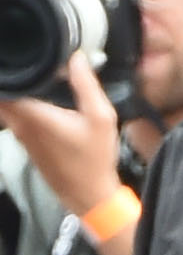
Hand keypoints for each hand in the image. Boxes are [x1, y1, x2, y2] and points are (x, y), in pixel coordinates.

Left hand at [0, 52, 120, 216]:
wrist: (91, 198)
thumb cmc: (95, 161)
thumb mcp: (101, 119)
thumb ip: (87, 85)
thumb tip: (77, 58)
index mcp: (33, 115)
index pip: (5, 85)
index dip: (7, 69)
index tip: (15, 56)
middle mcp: (20, 125)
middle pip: (4, 94)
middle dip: (10, 79)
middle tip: (24, 64)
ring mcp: (21, 138)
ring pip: (6, 107)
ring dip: (15, 92)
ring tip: (33, 79)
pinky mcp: (27, 146)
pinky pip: (14, 119)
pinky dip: (20, 106)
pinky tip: (40, 101)